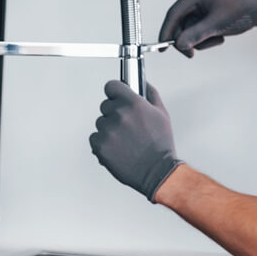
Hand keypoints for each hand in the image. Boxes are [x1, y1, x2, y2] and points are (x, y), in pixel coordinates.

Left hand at [89, 81, 182, 201]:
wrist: (157, 171)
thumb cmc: (161, 145)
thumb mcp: (162, 114)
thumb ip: (151, 94)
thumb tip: (143, 84)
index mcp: (133, 104)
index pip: (111, 86)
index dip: (114, 92)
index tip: (116, 97)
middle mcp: (119, 115)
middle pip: (105, 106)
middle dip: (114, 114)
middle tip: (127, 127)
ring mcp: (108, 130)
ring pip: (100, 123)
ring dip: (109, 130)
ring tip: (124, 141)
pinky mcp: (100, 145)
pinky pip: (94, 138)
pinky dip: (102, 143)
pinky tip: (117, 148)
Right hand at [159, 0, 256, 56]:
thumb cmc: (241, 11)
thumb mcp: (217, 25)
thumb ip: (196, 35)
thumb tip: (178, 45)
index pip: (174, 14)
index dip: (166, 31)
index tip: (162, 48)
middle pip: (179, 24)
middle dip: (188, 39)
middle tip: (193, 53)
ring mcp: (198, 4)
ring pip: (188, 30)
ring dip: (200, 39)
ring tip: (217, 37)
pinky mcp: (203, 12)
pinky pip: (196, 29)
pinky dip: (205, 36)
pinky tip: (218, 34)